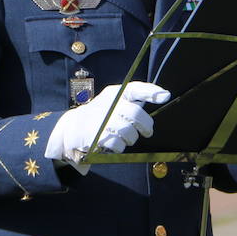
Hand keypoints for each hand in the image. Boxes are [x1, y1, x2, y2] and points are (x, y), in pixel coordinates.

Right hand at [45, 81, 170, 172]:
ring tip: (125, 137)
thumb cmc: (101, 114)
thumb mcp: (115, 101)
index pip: (134, 88)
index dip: (151, 91)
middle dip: (145, 125)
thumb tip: (165, 94)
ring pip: (128, 132)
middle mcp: (107, 104)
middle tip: (147, 131)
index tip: (165, 96)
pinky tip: (113, 143)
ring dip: (130, 138)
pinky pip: (117, 145)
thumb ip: (138, 97)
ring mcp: (100, 120)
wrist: (71, 128)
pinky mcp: (95, 136)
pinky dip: (119, 147)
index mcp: (114, 94)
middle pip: (135, 114)